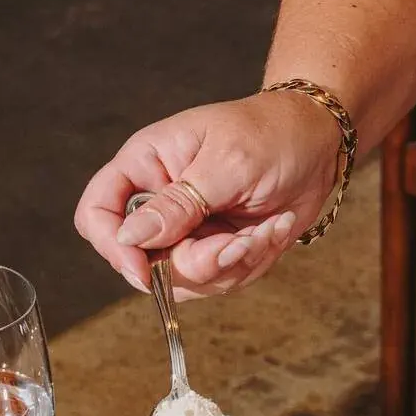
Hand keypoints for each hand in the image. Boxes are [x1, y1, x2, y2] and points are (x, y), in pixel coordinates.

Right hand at [74, 90, 342, 299]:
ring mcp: (187, 230)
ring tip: (265, 230)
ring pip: (184, 280)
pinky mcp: (215, 248)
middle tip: (237, 243)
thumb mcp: (225, 165)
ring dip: (232, 264)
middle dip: (195, 264)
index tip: (145, 272)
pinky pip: (218, 281)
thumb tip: (129, 238)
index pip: (98, 213)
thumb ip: (176, 205)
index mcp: (145, 165)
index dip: (113, 247)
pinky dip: (250, 264)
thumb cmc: (270, 134)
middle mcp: (159, 201)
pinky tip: (272, 231)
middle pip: (143, 262)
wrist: (317, 142)